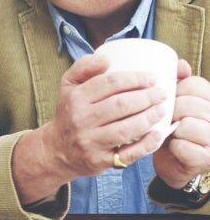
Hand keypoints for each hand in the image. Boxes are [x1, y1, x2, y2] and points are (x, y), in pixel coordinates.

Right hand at [12, 53, 167, 202]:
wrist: (57, 150)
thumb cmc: (70, 113)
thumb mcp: (68, 86)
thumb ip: (84, 66)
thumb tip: (107, 58)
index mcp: (75, 99)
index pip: (109, 83)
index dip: (135, 79)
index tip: (152, 78)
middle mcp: (80, 120)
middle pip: (121, 105)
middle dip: (147, 97)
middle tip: (161, 93)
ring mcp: (90, 142)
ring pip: (126, 129)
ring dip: (149, 118)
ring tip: (161, 110)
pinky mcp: (99, 161)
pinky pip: (128, 153)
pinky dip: (147, 144)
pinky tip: (158, 134)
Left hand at [153, 59, 209, 187]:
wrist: (172, 163)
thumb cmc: (172, 128)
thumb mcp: (176, 102)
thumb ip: (178, 82)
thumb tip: (181, 64)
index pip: (195, 85)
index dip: (176, 91)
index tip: (170, 101)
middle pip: (189, 104)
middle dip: (171, 111)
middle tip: (167, 120)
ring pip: (187, 124)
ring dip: (172, 130)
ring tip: (172, 133)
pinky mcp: (206, 158)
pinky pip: (182, 145)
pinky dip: (172, 147)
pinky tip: (174, 148)